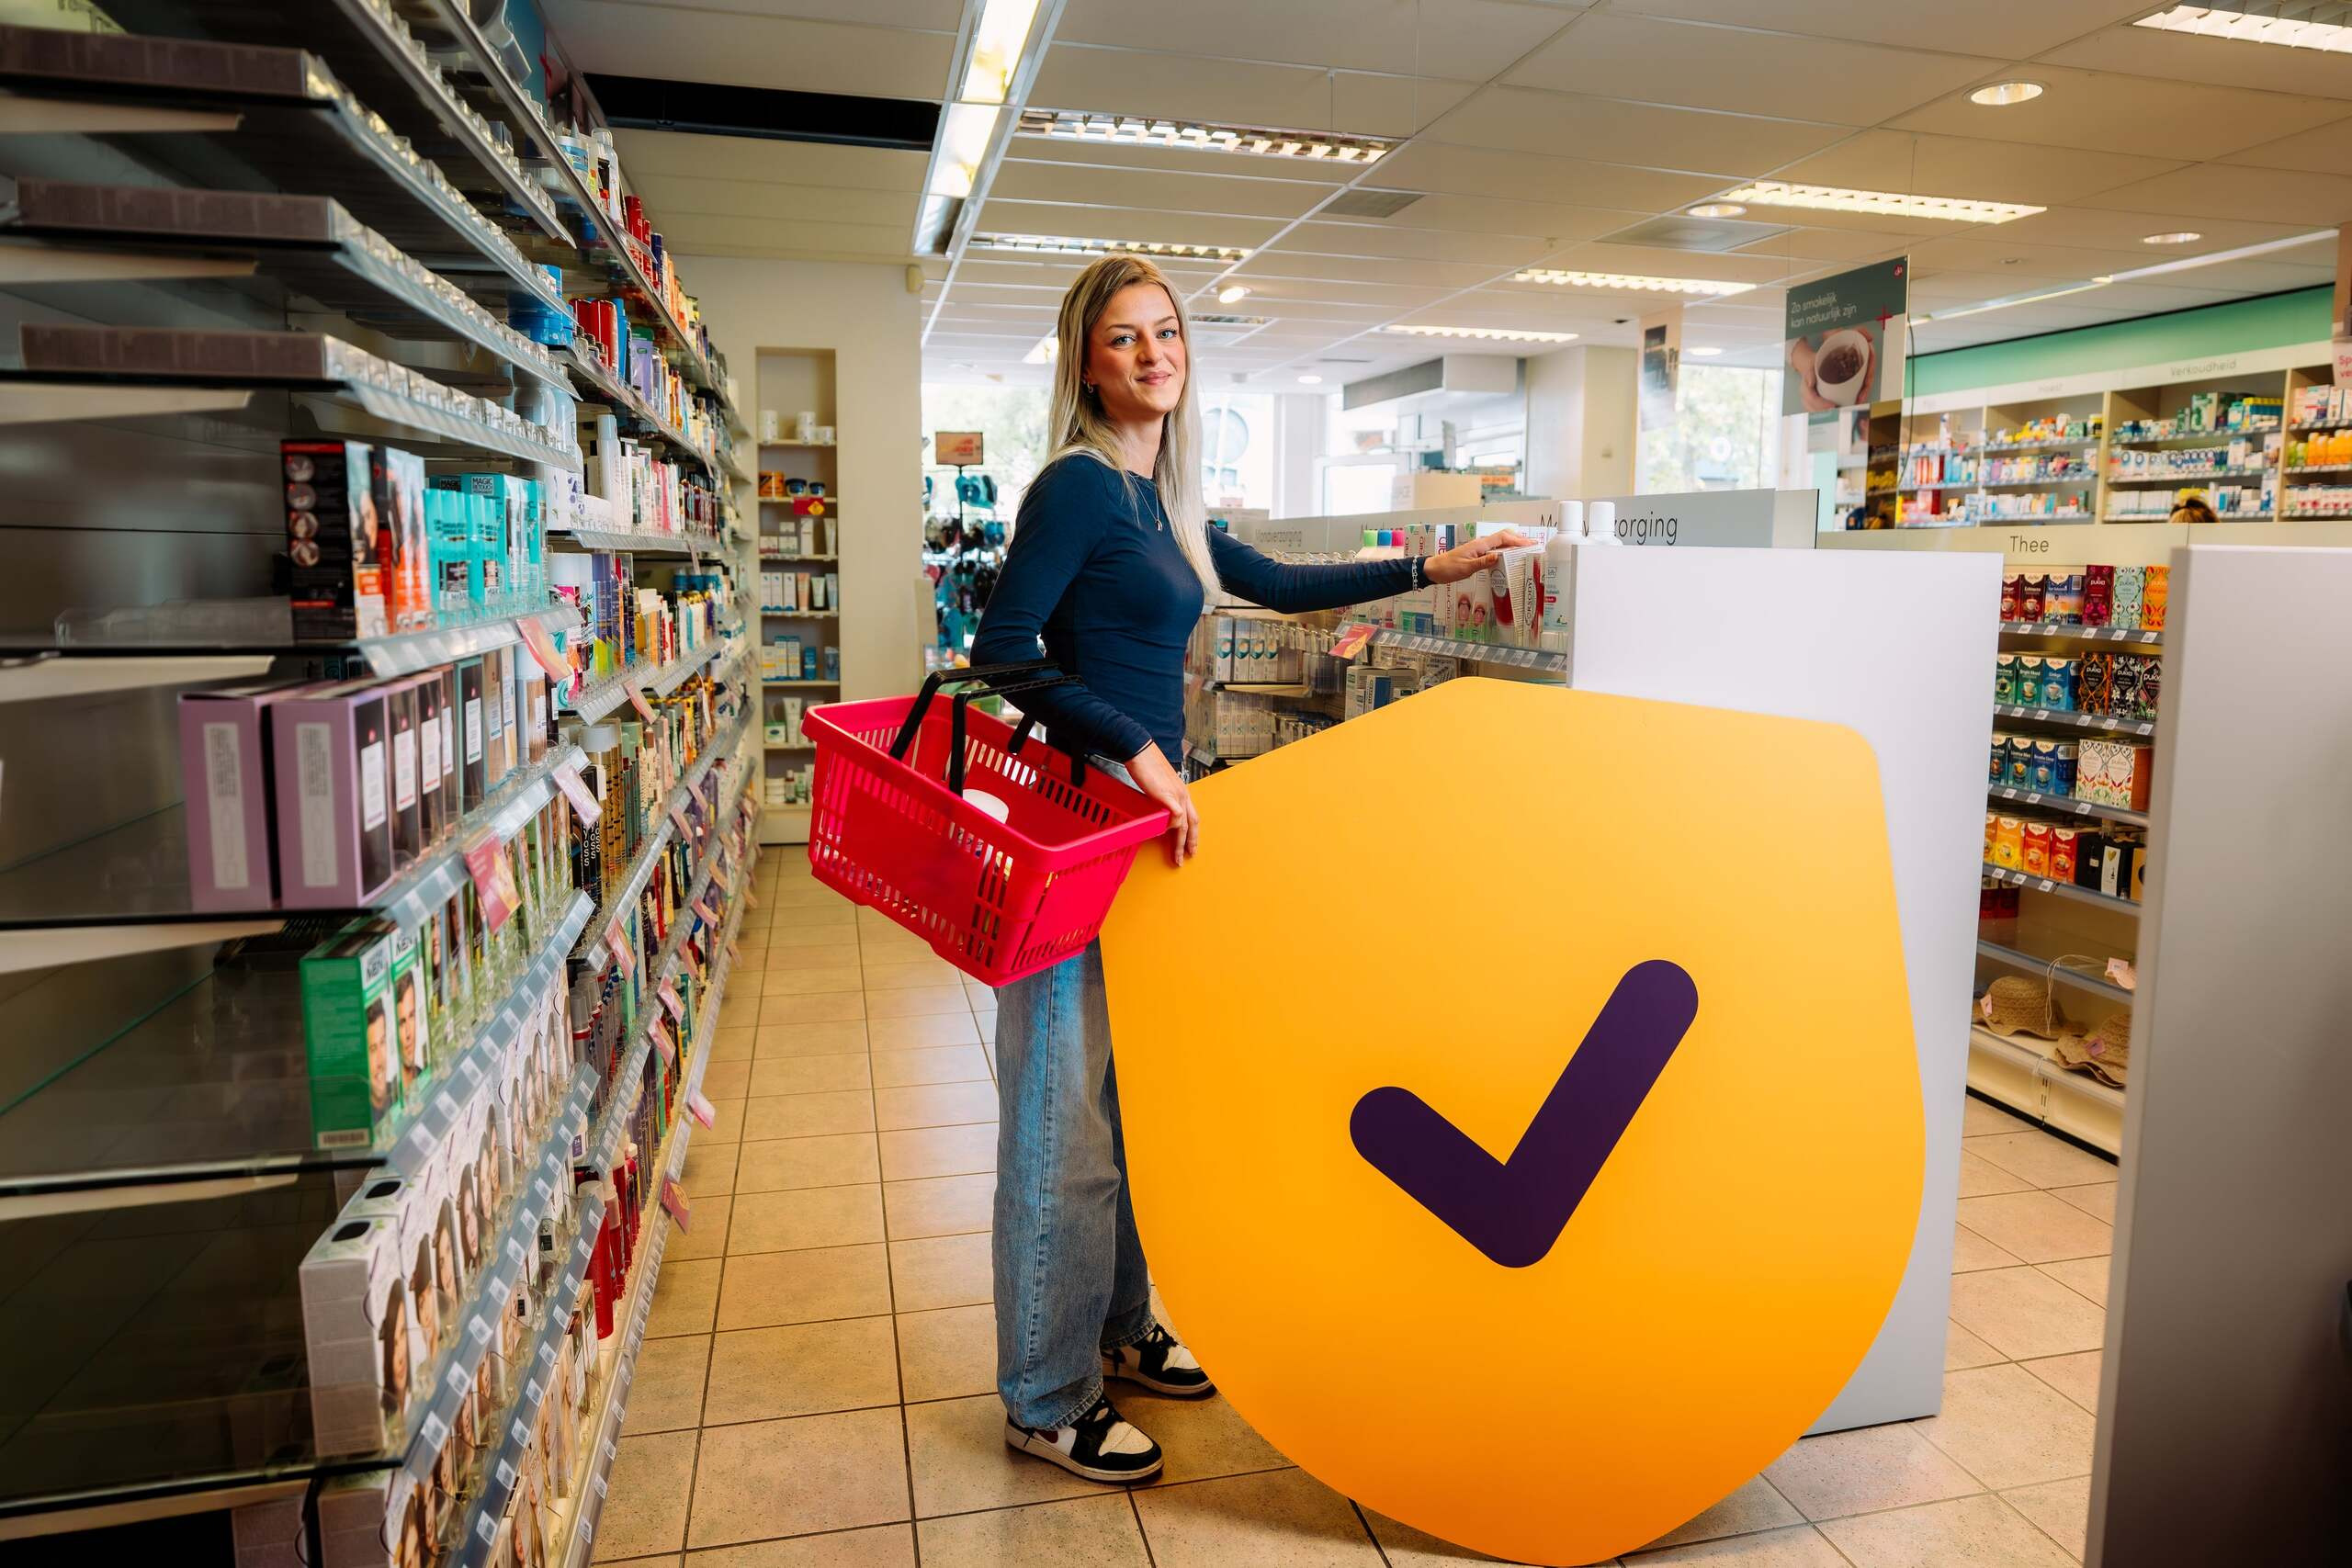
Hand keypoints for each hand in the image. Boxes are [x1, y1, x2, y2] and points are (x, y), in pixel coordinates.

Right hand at [1126, 743, 1198, 866]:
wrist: (1140, 751)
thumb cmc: (1146, 764)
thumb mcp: (1157, 786)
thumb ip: (1160, 800)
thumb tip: (1158, 814)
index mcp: (1182, 791)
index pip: (1192, 816)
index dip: (1192, 832)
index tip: (1190, 845)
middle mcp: (1183, 794)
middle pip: (1193, 823)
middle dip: (1191, 842)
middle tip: (1189, 856)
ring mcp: (1177, 795)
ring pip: (1184, 824)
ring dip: (1181, 843)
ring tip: (1177, 856)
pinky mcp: (1168, 796)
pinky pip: (1176, 817)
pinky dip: (1171, 827)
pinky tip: (1165, 834)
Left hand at [1424, 530, 1534, 584]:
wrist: (1434, 569)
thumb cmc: (1448, 569)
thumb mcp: (1466, 568)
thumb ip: (1482, 562)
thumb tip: (1498, 556)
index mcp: (1480, 545)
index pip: (1503, 538)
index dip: (1517, 540)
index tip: (1530, 543)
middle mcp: (1480, 544)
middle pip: (1503, 537)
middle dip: (1518, 539)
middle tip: (1532, 544)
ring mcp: (1479, 548)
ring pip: (1499, 542)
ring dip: (1513, 543)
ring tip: (1525, 548)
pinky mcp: (1476, 553)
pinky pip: (1494, 548)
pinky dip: (1504, 549)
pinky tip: (1508, 555)